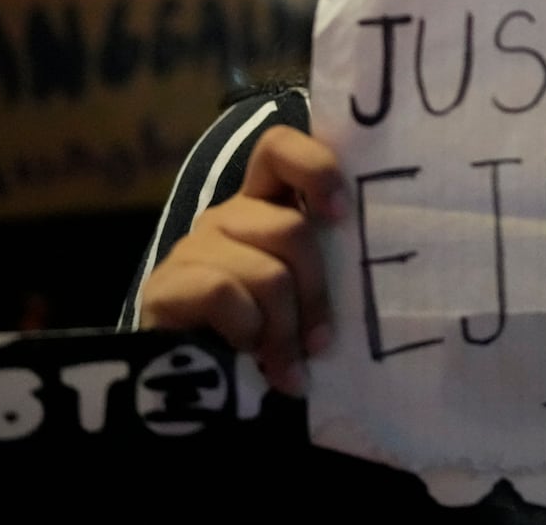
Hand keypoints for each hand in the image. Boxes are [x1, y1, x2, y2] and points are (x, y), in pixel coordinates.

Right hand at [139, 125, 346, 394]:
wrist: (188, 395)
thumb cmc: (267, 340)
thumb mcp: (305, 297)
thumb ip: (329, 270)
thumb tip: (379, 271)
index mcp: (266, 207)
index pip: (279, 148)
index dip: (314, 168)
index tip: (340, 215)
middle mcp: (229, 217)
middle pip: (291, 229)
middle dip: (315, 294)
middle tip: (320, 344)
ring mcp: (194, 247)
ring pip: (267, 272)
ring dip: (285, 328)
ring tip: (287, 366)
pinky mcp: (166, 285)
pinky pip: (224, 294)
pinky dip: (247, 331)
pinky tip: (246, 356)